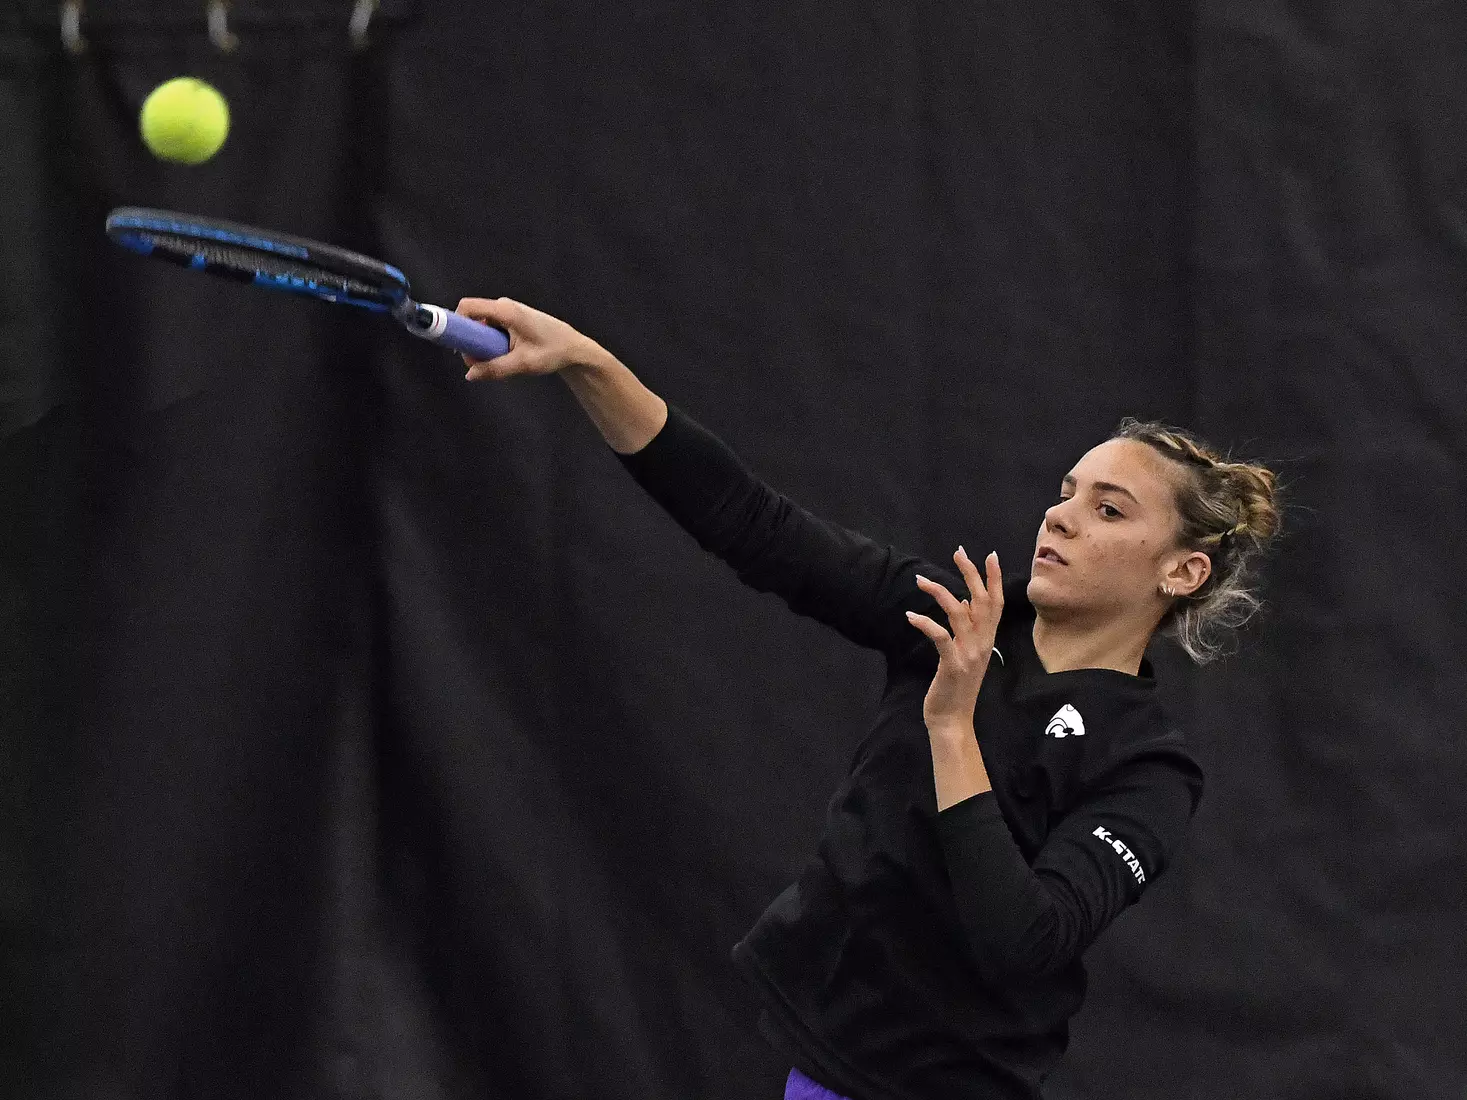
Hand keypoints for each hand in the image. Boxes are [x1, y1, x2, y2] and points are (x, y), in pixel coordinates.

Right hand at [457, 297, 607, 380]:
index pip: (468, 307)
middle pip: (472, 320)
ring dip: (483, 346)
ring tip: (502, 361)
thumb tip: (470, 375)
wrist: (575, 348)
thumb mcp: (523, 364)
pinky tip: (507, 357)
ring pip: (482, 328)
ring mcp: (508, 312)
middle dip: (471, 343)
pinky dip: (492, 344)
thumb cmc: (553, 352)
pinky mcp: (512, 320)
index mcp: (506, 311)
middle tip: (482, 363)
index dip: (455, 322)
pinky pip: (491, 330)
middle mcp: (505, 307)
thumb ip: (495, 369)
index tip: (454, 345)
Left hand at [905, 549, 1003, 732]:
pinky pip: (940, 637)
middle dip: (971, 574)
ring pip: (959, 613)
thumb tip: (963, 602)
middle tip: (958, 553)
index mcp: (987, 640)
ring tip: (920, 580)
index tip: (989, 555)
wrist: (952, 721)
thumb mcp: (966, 655)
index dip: (994, 579)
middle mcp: (982, 644)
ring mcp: (969, 655)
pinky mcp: (952, 665)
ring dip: (939, 592)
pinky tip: (910, 616)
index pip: (996, 603)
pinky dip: (925, 623)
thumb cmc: (956, 687)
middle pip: (982, 601)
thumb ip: (968, 629)